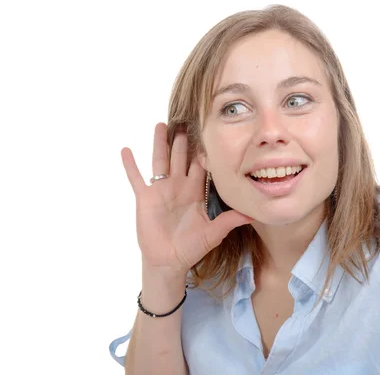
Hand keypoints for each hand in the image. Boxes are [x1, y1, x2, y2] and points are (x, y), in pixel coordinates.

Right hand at [121, 123, 252, 275]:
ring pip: (160, 160)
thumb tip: (253, 214)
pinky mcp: (145, 198)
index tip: (208, 131)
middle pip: (180, 157)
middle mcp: (178, 186)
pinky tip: (125, 150)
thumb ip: (230, 221)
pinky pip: (136, 178)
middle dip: (183, 139)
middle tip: (185, 118)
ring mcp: (160, 190)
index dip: (203, 149)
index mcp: (194, 191)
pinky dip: (130, 165)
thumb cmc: (191, 247)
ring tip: (161, 124)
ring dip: (159, 143)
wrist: (169, 261)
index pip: (200, 165)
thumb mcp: (214, 233)